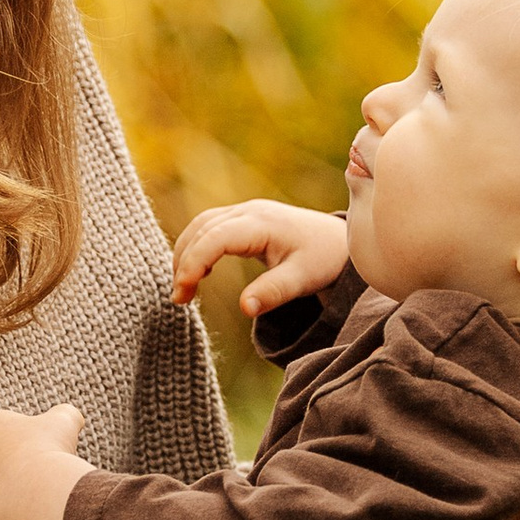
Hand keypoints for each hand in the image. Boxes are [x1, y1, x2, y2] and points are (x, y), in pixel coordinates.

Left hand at [0, 403, 87, 519]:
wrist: (37, 493)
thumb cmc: (49, 453)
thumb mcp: (64, 422)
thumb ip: (65, 414)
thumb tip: (71, 416)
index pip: (8, 439)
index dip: (33, 450)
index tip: (48, 458)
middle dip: (17, 476)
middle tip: (42, 483)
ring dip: (10, 501)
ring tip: (33, 503)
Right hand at [173, 199, 353, 319]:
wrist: (339, 242)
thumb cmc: (322, 260)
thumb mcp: (302, 279)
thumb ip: (273, 292)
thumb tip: (244, 308)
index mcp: (262, 223)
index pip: (215, 238)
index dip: (193, 262)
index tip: (183, 292)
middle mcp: (249, 211)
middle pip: (201, 228)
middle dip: (184, 261)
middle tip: (180, 298)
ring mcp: (246, 212)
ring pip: (201, 225)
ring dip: (186, 253)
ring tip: (184, 289)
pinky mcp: (245, 219)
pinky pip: (210, 227)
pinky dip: (196, 247)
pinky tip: (198, 273)